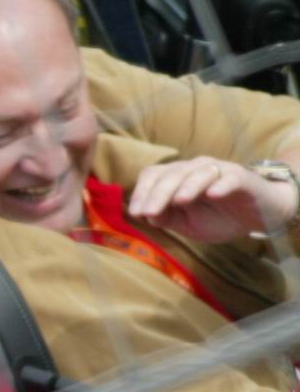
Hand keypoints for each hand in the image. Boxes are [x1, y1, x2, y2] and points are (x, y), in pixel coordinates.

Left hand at [127, 156, 294, 242]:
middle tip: (148, 213)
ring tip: (179, 201)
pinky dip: (221, 185)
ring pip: (198, 173)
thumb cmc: (217, 217)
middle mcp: (195, 168)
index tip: (135, 214)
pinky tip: (213, 195)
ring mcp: (219, 171)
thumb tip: (146, 215)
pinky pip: (230, 178)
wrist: (256, 217)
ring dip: (187, 186)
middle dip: (157, 194)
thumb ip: (166, 218)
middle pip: (172, 174)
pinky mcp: (241, 178)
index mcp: (177, 177)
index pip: (153, 175)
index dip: (142, 192)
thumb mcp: (186, 223)